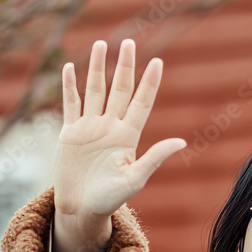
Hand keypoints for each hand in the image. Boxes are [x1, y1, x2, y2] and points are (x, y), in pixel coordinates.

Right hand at [52, 39, 185, 251]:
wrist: (81, 209)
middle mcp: (110, 127)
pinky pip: (71, 104)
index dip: (149, 83)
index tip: (158, 62)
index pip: (141, 102)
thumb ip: (155, 158)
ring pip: (95, 90)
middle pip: (119, 90)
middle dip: (124, 66)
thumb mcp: (135, 179)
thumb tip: (181, 141)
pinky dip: (70, 86)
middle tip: (129, 42)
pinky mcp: (71, 133)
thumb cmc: (110, 199)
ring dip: (97, 68)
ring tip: (101, 44)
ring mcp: (90, 128)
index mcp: (128, 136)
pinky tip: (70, 67)